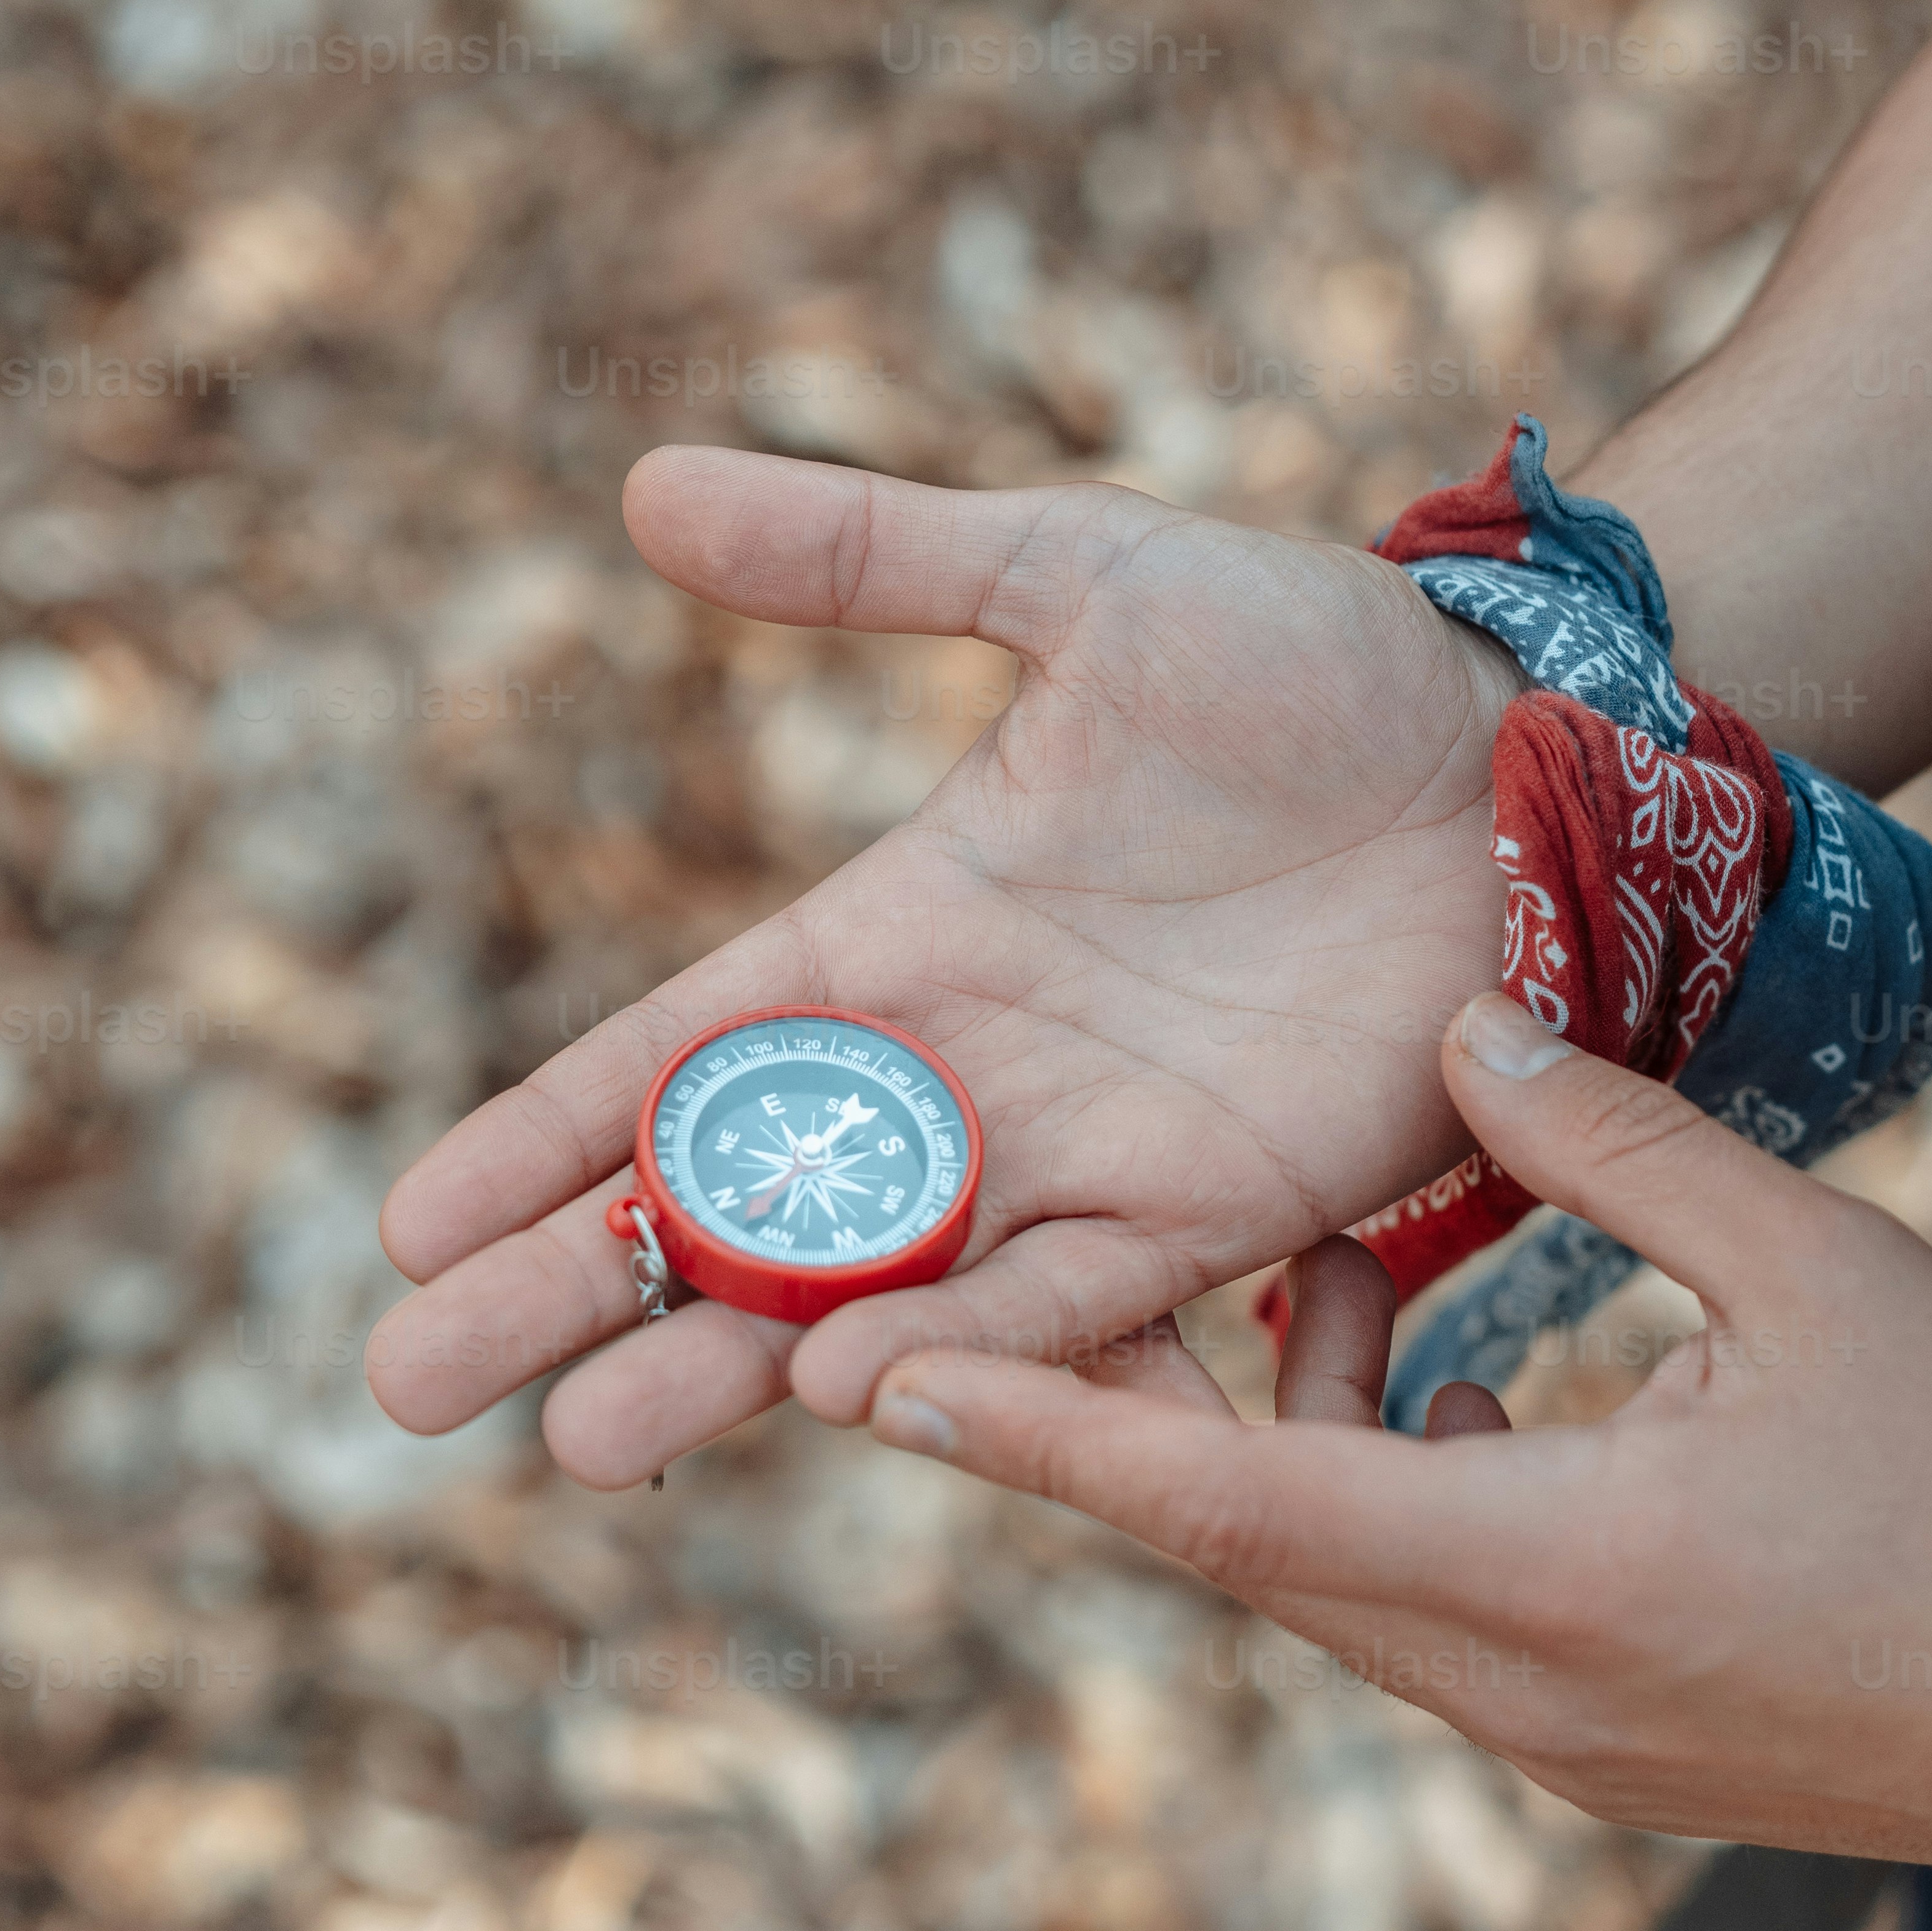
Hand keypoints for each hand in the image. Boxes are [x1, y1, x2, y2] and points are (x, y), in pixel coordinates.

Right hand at [366, 450, 1517, 1483]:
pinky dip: (967, 1353)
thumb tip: (643, 485)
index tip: (408, 1225)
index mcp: (901, 932)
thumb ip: (872, 554)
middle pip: (729, 1211)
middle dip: (575, 1297)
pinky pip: (1069, 1302)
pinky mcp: (1219, 1209)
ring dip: (727, 1370)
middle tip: (412, 1392)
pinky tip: (845, 1399)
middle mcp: (965, 1070)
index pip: (679, 1059)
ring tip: (587, 1445)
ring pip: (864, 1295)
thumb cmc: (1309, 657)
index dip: (545, 1137)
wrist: (1523, 743)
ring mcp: (1082, 1154)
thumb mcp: (1074, 573)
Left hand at [861, 990, 1931, 1872]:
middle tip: (1057, 1266)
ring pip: (1347, 1580)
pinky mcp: (1618, 1760)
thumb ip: (1620, 1148)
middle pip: (1255, 1546)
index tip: (875, 1387)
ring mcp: (1564, 1749)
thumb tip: (1464, 1028)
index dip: (1044, 1436)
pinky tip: (1468, 1390)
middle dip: (1147, 1407)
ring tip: (1350, 1277)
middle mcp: (1517, 1692)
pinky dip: (1400, 1498)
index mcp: (1546, 1573)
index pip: (1225, 1504)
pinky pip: (1438, 1619)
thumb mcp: (1823, 1277)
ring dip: (1304, 1440)